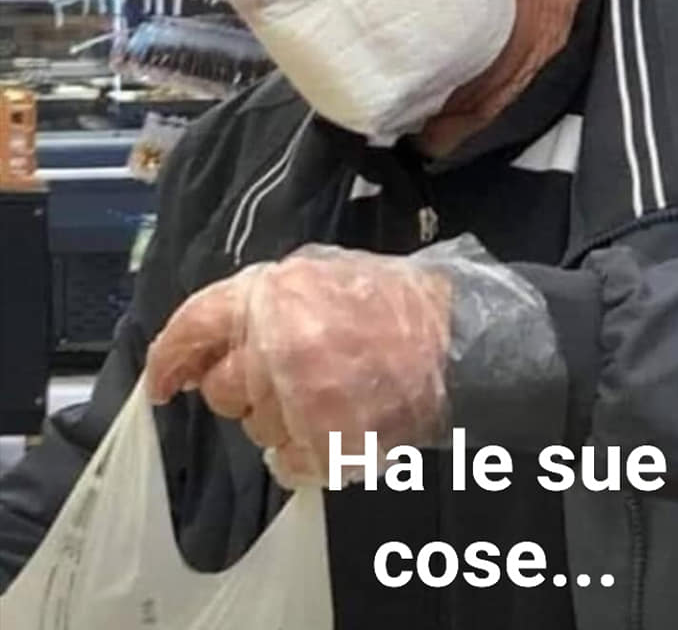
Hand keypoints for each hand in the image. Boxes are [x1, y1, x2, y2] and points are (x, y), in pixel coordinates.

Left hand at [146, 246, 451, 487]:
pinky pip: (283, 465)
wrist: (454, 340)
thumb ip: (261, 299)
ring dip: (279, 418)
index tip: (162, 383)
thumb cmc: (386, 302)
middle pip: (221, 391)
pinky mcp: (328, 447)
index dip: (169, 357)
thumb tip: (208, 340)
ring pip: (255, 430)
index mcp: (273, 296)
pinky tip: (331, 424)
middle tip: (289, 372)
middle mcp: (279, 349)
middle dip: (243, 386)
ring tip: (328, 392)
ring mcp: (303, 402)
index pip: (195, 326)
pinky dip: (300, 453)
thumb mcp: (317, 273)